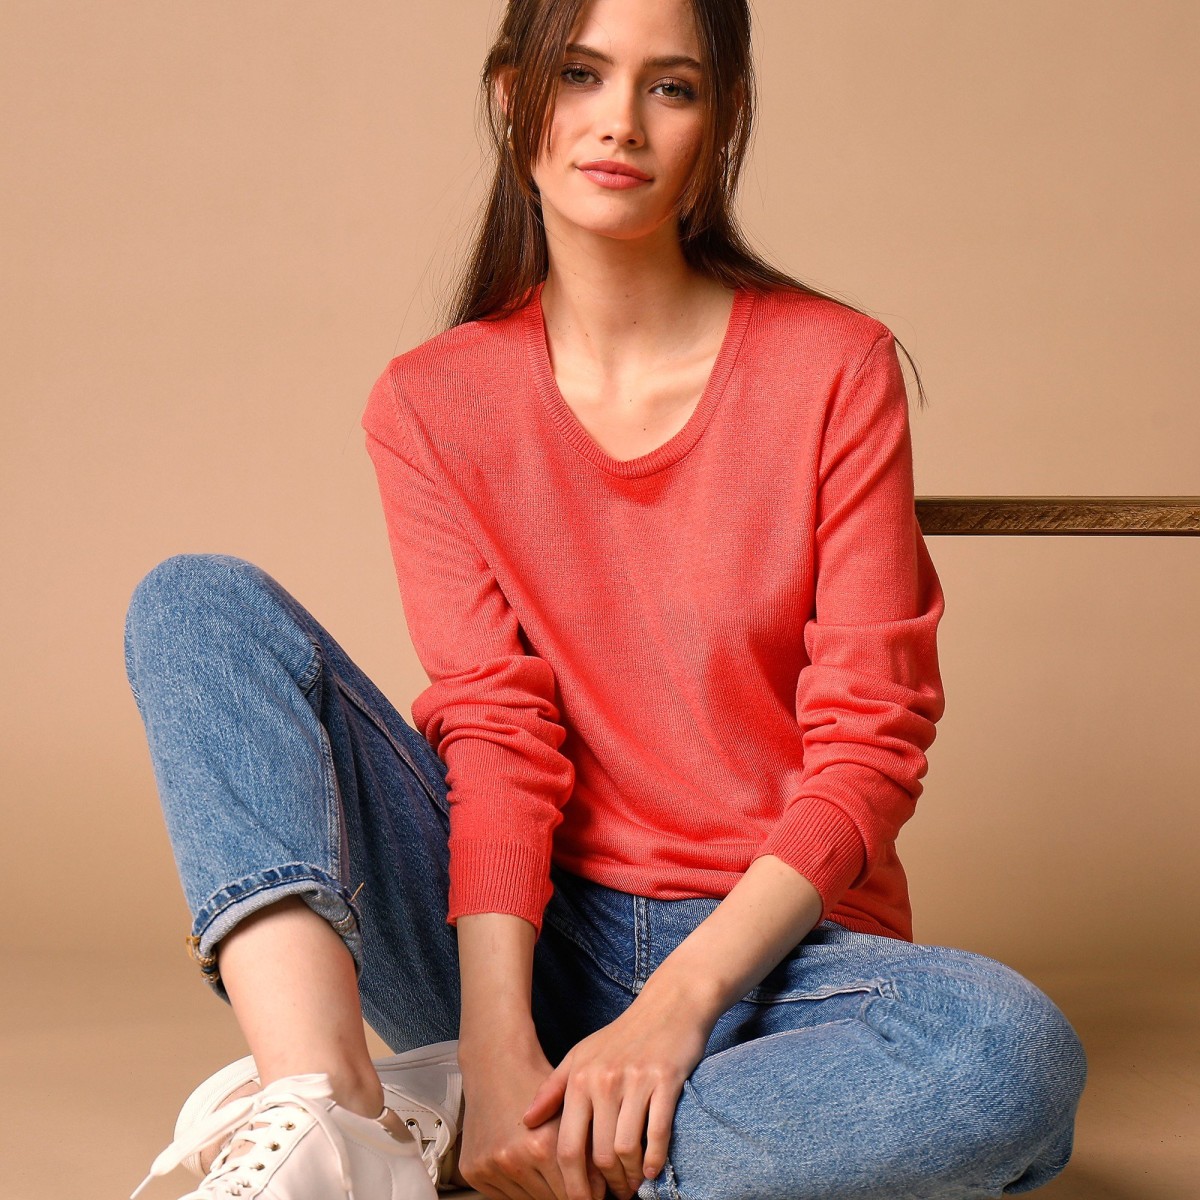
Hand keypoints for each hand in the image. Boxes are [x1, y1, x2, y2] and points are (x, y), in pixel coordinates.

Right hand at [457, 1040, 607, 1199]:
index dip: (589, 1192)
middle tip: (575, 1179)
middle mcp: (513, 1159)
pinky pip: (505, 1197)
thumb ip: (589, 1150)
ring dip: (543, 1191)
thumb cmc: (536, 1082)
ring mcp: (490, 1167)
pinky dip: (519, 1188)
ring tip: (549, 1168)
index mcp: (541, 1145)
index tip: (595, 1190)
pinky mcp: (473, 1171)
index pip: (574, 1194)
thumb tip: (604, 1190)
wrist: (495, 1063)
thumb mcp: (571, 1108)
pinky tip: (525, 1166)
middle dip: (567, 1191)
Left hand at [521, 990, 712, 1199]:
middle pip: (600, 1154)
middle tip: (613, 1196)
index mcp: (579, 1078)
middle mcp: (604, 1080)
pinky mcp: (666, 1080)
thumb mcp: (580, 1055)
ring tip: (631, 1185)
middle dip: (606, 1186)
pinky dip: (654, 1159)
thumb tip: (526, 1121)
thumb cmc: (622, 1036)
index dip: (573, 1183)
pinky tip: (651, 1170)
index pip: (568, 1145)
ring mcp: (636, 1081)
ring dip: (630, 1177)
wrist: (668, 1005)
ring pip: (628, 1148)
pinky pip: (657, 1133)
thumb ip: (553, 1089)